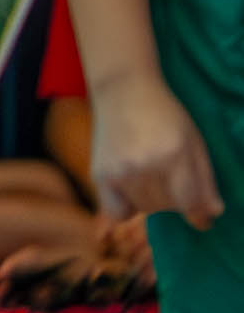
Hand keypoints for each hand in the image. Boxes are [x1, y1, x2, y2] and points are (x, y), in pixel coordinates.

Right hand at [92, 69, 222, 229]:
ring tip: (152, 178)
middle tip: (171, 180)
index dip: (199, 215)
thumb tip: (212, 214)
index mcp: (174, 155)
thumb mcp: (193, 142)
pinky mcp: (99, 174)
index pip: (190, 202)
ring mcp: (120, 171)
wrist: (123, 91)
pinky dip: (126, 209)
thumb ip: (205, 179)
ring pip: (144, 209)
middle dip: (175, 200)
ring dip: (153, 201)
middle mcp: (145, 166)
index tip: (202, 221)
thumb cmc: (165, 115)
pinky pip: (116, 212)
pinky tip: (132, 193)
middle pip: (167, 207)